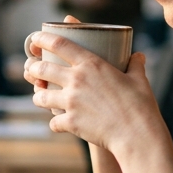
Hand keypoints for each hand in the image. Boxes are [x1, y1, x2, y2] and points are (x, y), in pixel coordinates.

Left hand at [23, 31, 164, 155]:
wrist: (137, 134)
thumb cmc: (140, 105)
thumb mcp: (139, 79)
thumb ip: (135, 65)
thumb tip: (138, 56)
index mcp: (92, 64)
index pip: (59, 44)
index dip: (42, 39)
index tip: (35, 39)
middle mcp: (76, 80)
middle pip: (41, 69)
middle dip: (32, 68)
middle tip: (32, 69)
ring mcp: (71, 102)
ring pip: (40, 96)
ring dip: (39, 96)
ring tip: (41, 97)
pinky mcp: (70, 122)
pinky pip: (53, 122)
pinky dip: (55, 123)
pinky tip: (60, 124)